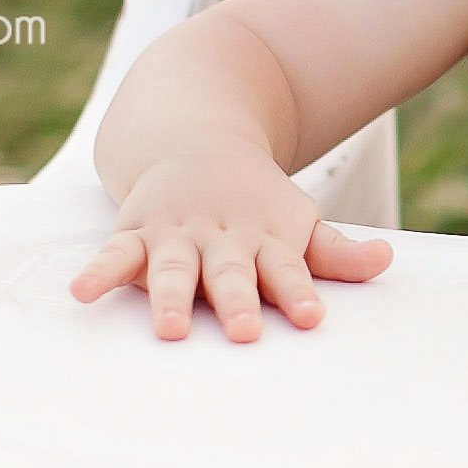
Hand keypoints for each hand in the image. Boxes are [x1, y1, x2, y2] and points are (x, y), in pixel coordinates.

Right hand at [69, 149, 392, 341]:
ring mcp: (176, 235)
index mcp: (266, 240)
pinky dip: (99, 272)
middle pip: (231, 274)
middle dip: (238, 302)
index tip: (312, 318)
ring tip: (169, 329)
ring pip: (173, 269)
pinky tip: (82, 293)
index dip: (298, 293)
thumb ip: (337, 252)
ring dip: (169, 297)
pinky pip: (115, 255)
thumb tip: (385, 261)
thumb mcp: (298, 221)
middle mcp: (221, 239)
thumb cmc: (256, 201)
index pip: (287, 269)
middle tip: (246, 332)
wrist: (195, 134)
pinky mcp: (135, 234)